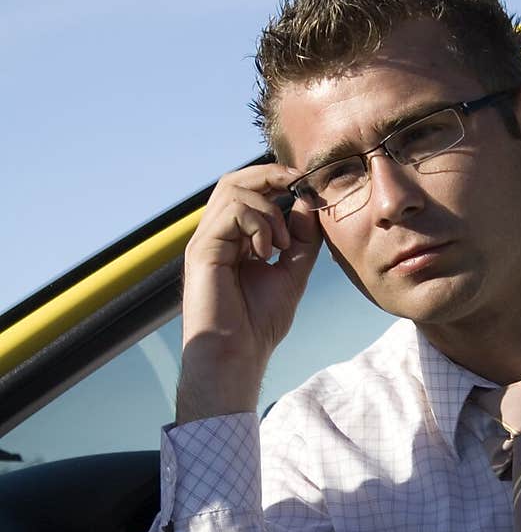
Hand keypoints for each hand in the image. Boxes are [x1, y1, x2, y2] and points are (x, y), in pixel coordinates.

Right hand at [177, 163, 320, 421]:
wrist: (237, 356)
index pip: (247, 192)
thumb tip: (307, 203)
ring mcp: (206, 241)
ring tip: (282, 246)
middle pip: (234, 180)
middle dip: (270, 175)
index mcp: (232, 240)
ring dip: (269, 210)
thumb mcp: (292, 273)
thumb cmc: (258, 325)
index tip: (307, 187)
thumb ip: (300, 240)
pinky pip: (232, 212)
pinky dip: (258, 224)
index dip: (275, 180)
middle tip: (299, 184)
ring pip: (233, 190)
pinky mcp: (202, 250)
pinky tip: (267, 253)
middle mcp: (215, 236)